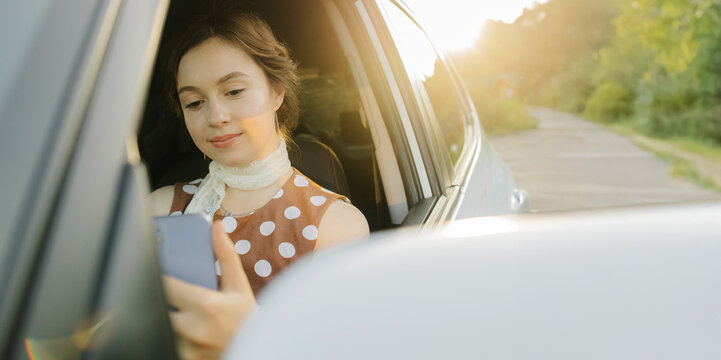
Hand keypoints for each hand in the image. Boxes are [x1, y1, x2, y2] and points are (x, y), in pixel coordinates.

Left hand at [163, 221, 255, 359]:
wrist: (256, 350)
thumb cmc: (246, 317)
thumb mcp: (239, 284)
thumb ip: (225, 254)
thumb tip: (217, 227)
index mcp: (206, 305)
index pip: (166, 285)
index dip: (158, 275)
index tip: (155, 268)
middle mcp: (194, 328)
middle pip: (157, 306)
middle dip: (158, 297)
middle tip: (161, 290)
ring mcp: (187, 348)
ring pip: (159, 326)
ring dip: (161, 316)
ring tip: (170, 310)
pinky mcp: (184, 359)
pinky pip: (165, 341)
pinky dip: (167, 333)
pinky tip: (175, 327)